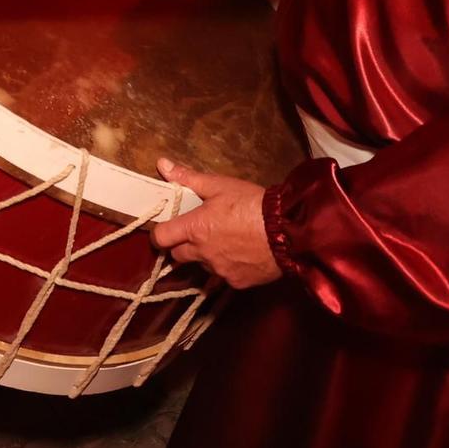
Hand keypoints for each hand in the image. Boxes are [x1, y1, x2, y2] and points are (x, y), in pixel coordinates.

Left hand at [149, 159, 280, 287]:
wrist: (288, 230)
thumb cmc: (251, 203)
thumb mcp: (220, 185)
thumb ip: (188, 178)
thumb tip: (162, 164)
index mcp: (194, 229)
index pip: (160, 238)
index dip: (161, 233)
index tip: (168, 227)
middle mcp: (202, 253)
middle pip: (177, 256)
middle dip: (182, 246)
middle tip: (197, 233)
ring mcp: (220, 271)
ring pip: (202, 266)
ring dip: (206, 256)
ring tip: (224, 242)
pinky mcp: (237, 283)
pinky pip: (224, 277)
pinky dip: (227, 267)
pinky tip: (240, 254)